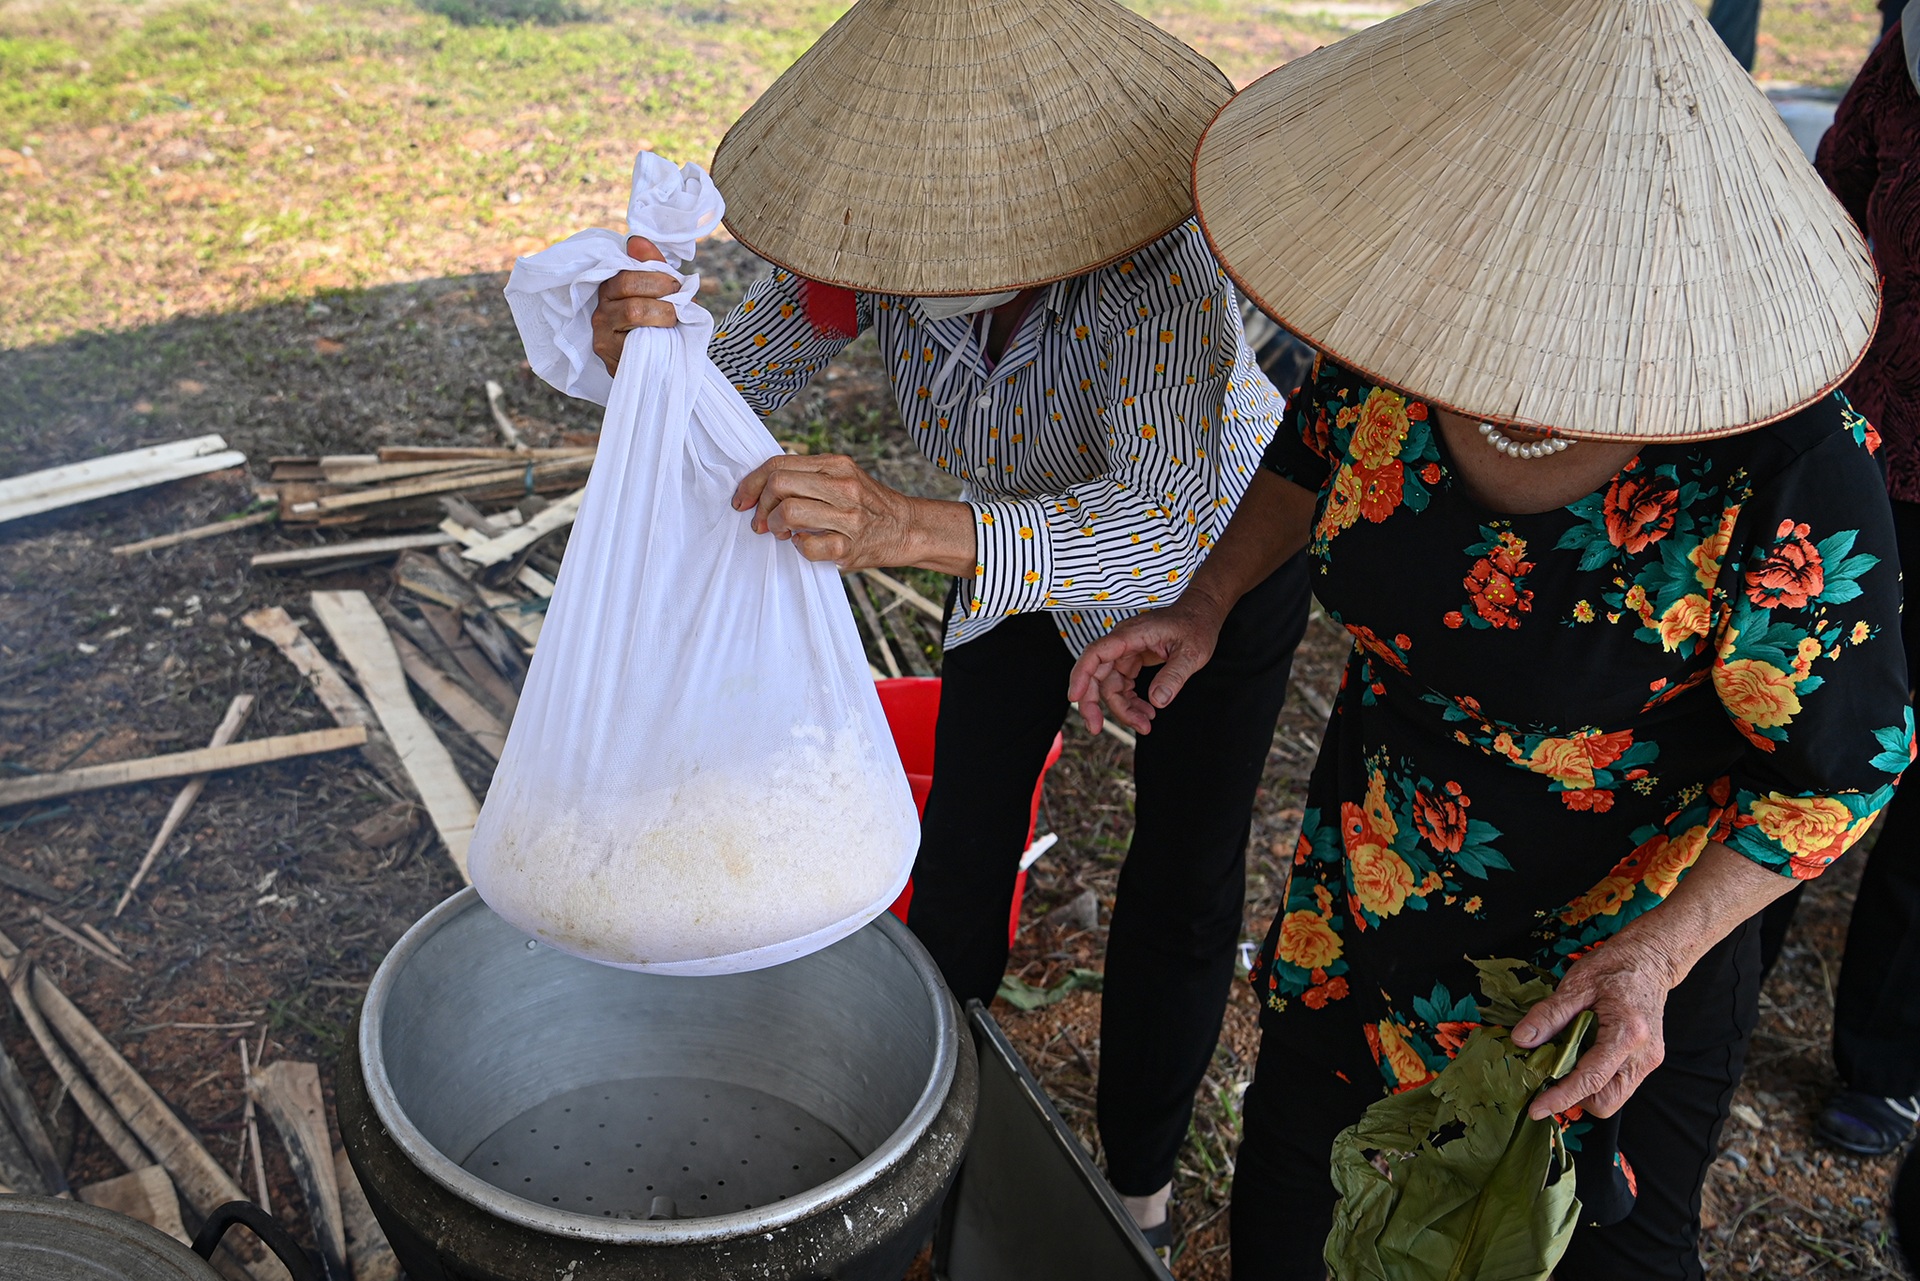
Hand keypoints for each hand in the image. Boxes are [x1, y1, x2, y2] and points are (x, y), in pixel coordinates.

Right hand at [591, 236, 688, 376]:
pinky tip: (668, 339)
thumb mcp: (657, 289)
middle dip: (663, 296)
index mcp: (607, 290)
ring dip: (664, 316)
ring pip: (634, 315)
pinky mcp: (611, 360)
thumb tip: (637, 240)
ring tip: (675, 321)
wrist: (657, 361)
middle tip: (680, 304)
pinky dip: (658, 339)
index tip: (676, 285)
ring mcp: (603, 338)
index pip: (626, 277)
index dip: (656, 278)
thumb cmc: (657, 319)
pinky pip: (637, 345)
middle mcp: (600, 313)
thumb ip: (651, 264)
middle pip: (631, 296)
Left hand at [731, 454, 973, 573]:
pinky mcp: (850, 546)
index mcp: (835, 464)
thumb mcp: (842, 478)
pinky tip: (805, 545)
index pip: (778, 464)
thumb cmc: (867, 505)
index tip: (743, 500)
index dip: (751, 483)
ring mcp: (847, 516)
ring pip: (788, 512)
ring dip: (774, 526)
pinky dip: (798, 547)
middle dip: (760, 505)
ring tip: (781, 533)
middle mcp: (842, 485)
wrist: (908, 528)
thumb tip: (763, 485)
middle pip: (779, 484)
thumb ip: (809, 476)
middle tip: (760, 521)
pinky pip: (807, 546)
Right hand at [1066, 594, 1228, 735]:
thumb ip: (1175, 675)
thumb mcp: (1193, 652)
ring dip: (1122, 708)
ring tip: (1145, 726)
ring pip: (1110, 685)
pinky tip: (1146, 714)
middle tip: (1095, 728)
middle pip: (1096, 673)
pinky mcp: (1132, 660)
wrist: (1201, 614)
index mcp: (1132, 635)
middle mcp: (1123, 642)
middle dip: (1093, 702)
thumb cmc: (1197, 626)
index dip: (1082, 675)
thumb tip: (1158, 701)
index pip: (1096, 653)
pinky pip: (1122, 685)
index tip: (1075, 698)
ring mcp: (1126, 652)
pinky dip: (1130, 702)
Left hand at [1513, 935, 1680, 1119]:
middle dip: (1575, 1098)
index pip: (1591, 1080)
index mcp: (1627, 1033)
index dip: (1561, 1098)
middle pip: (1607, 1101)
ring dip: (1586, 1092)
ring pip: (1614, 1098)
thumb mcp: (1576, 984)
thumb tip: (1522, 1040)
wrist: (1650, 959)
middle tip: (1547, 1079)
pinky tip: (1581, 1058)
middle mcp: (1643, 1055)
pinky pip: (1619, 1084)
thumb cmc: (1615, 966)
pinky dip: (1597, 1081)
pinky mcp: (1647, 1061)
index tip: (1537, 1109)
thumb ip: (1549, 1014)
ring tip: (1564, 1066)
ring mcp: (1649, 1061)